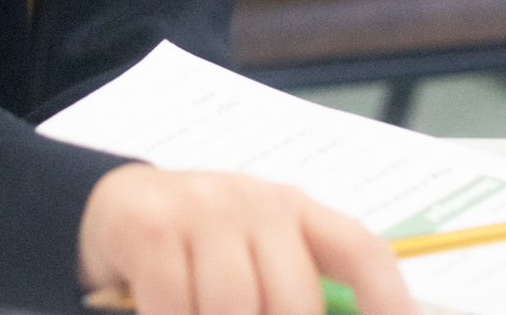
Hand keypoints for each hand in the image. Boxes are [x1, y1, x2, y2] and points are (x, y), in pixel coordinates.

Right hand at [78, 164, 414, 314]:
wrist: (115, 206)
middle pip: (294, 302)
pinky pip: (175, 306)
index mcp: (296, 211)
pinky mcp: (151, 226)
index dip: (390, 301)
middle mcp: (256, 201)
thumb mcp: (256, 260)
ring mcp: (202, 207)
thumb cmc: (201, 248)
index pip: (361, 251)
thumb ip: (294, 292)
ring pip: (233, 308)